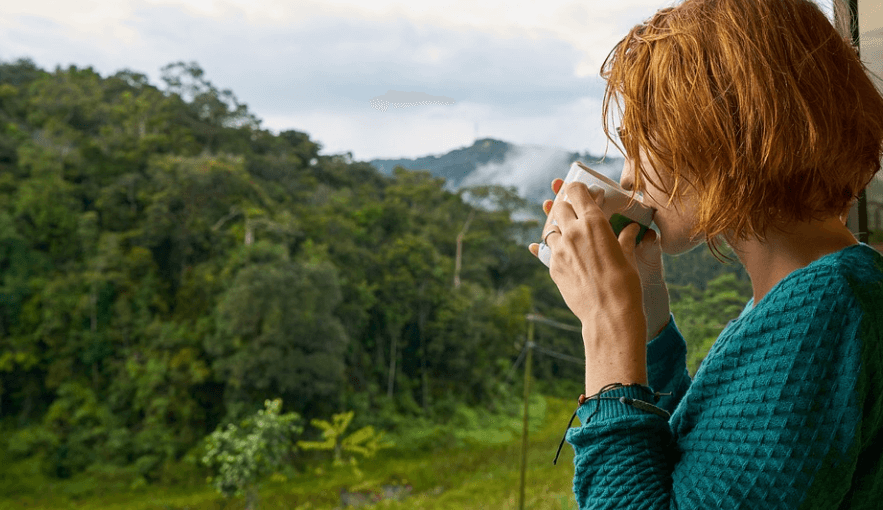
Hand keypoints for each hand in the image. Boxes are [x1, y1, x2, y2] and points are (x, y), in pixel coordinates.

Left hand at [530, 178, 669, 340]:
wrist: (609, 314)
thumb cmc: (625, 283)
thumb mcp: (628, 256)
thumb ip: (625, 238)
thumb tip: (631, 228)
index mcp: (593, 222)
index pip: (576, 191)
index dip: (577, 189)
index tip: (582, 192)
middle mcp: (572, 231)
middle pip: (559, 207)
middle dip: (565, 206)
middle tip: (575, 213)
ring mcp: (559, 250)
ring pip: (550, 229)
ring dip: (559, 229)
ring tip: (570, 236)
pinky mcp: (552, 267)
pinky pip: (548, 251)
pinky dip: (555, 249)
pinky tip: (564, 254)